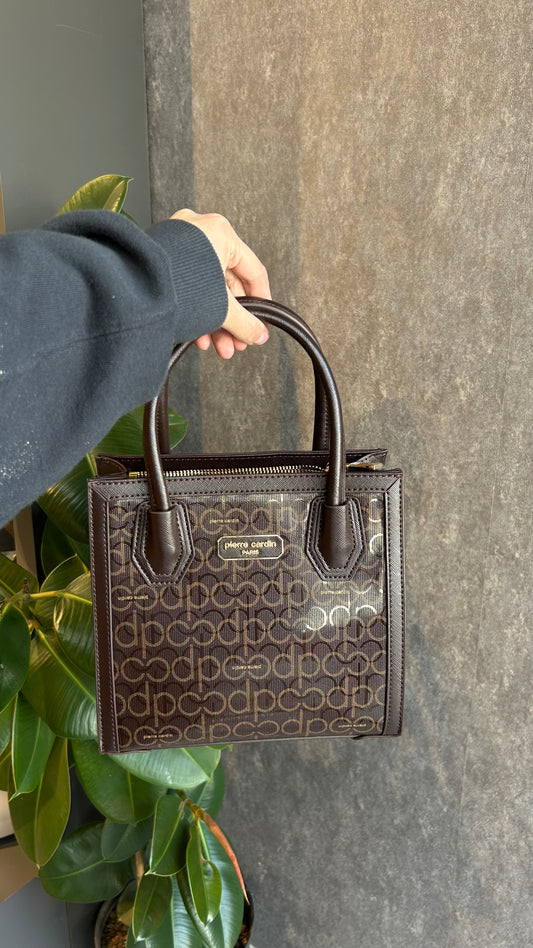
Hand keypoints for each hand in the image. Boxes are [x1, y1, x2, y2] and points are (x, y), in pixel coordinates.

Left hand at [170, 209, 270, 357]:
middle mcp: (200, 232)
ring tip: (218, 346)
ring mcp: (179, 244)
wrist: (127, 292)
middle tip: (236, 342)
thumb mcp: (219, 307)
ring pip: (208, 288)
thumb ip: (244, 322)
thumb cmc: (172, 285)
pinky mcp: (164, 259)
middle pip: (228, 283)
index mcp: (219, 232)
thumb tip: (258, 334)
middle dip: (232, 320)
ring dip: (215, 322)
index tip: (261, 321)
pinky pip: (189, 286)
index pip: (253, 271)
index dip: (261, 301)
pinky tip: (198, 336)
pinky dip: (196, 311)